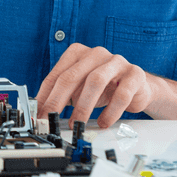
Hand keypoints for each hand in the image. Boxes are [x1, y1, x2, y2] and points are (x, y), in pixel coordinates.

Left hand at [35, 43, 155, 128]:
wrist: (137, 86)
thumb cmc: (104, 87)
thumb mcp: (79, 89)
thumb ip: (63, 96)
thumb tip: (42, 112)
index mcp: (77, 53)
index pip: (56, 75)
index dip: (45, 96)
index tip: (39, 114)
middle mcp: (96, 53)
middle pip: (72, 76)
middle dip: (58, 101)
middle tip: (52, 119)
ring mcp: (116, 62)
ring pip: (95, 81)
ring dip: (83, 106)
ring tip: (77, 123)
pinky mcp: (134, 74)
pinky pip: (121, 94)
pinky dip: (110, 112)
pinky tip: (103, 122)